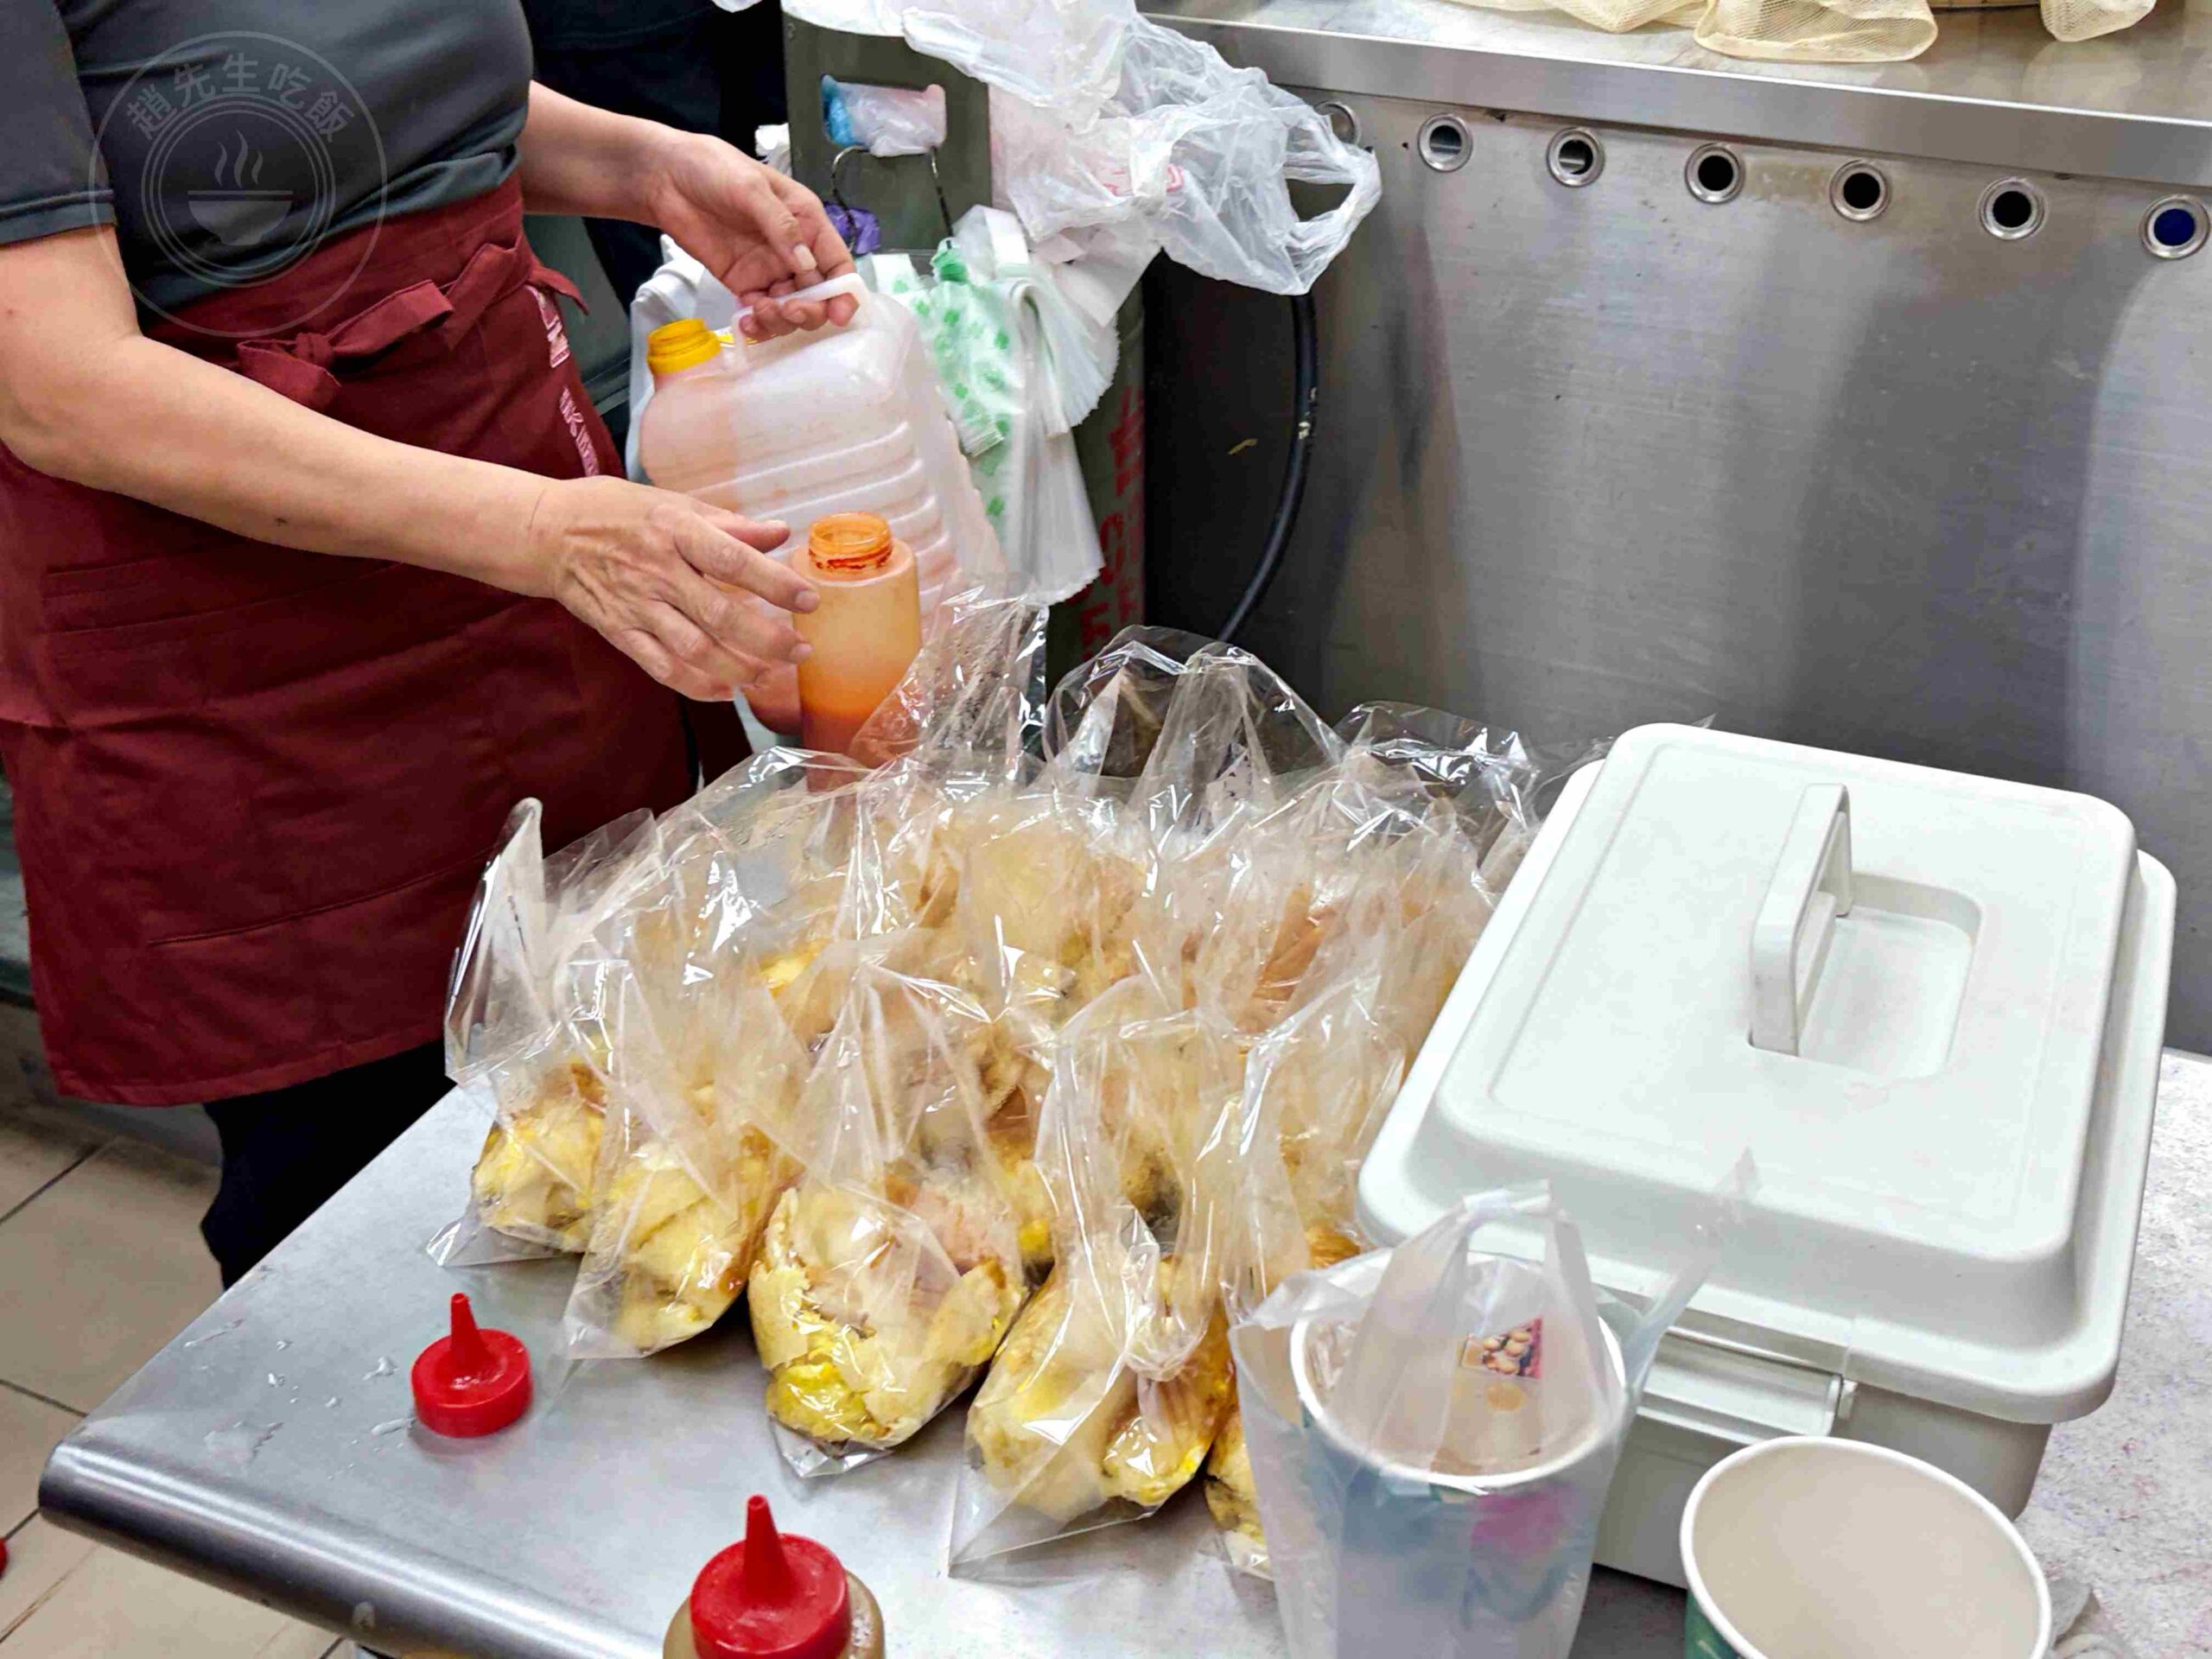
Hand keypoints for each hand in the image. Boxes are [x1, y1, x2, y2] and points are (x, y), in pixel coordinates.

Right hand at [527, 475, 818, 699]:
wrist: (547, 535)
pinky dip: (697, 684)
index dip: (774, 583)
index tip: (809, 600)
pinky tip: (728, 690)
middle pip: (719, 614)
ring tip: (770, 675)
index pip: (732, 560)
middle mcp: (657, 571)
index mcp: (674, 531)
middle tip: (801, 651)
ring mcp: (636, 606)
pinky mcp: (620, 633)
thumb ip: (729, 524)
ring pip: (693, 649)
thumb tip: (781, 533)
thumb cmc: (617, 512)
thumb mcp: (672, 503)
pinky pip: (662, 667)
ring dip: (737, 668)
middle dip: (767, 639)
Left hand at [647, 131, 857, 339]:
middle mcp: (793, 250)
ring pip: (790, 308)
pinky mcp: (742, 282)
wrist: (665, 176)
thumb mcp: (751, 189)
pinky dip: (759, 323)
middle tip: (790, 311)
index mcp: (807, 222)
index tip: (839, 314)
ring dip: (782, 320)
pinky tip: (746, 320)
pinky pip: (760, 311)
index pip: (837, 263)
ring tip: (759, 311)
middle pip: (818, 294)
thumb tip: (807, 266)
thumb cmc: (713, 168)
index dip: (844, 291)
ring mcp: (767, 269)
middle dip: (811, 310)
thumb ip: (781, 227)